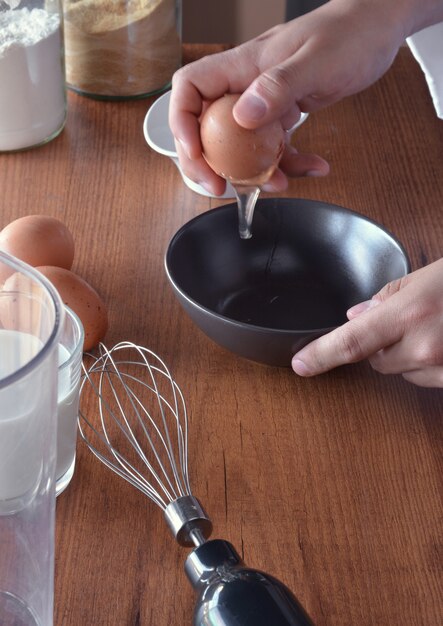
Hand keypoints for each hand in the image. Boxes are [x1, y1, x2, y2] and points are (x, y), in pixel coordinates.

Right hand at [169, 0, 414, 194]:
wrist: (375, 29)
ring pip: (240, 145)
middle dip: (207, 161)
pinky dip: (290, 163)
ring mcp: (263, 103)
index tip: (195, 153)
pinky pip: (274, 147)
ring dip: (253, 172)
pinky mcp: (283, 116)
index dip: (182, 123)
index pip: (190, 89)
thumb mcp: (316, 61)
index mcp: (242, 66)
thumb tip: (242, 116)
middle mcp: (245, 86)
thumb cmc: (348, 34)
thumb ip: (278, 86)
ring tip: (278, 184)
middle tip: (219, 186)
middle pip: (205, 126)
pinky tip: (314, 167)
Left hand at [292, 258, 442, 387]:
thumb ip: (386, 297)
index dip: (322, 354)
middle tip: (411, 320)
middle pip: (376, 360)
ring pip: (403, 371)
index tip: (301, 363)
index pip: (351, 341)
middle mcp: (423, 346)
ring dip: (410, 355)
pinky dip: (430, 365)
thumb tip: (356, 317)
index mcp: (411, 312)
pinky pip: (426, 379)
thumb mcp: (427, 277)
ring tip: (437, 328)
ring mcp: (440, 368)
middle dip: (383, 344)